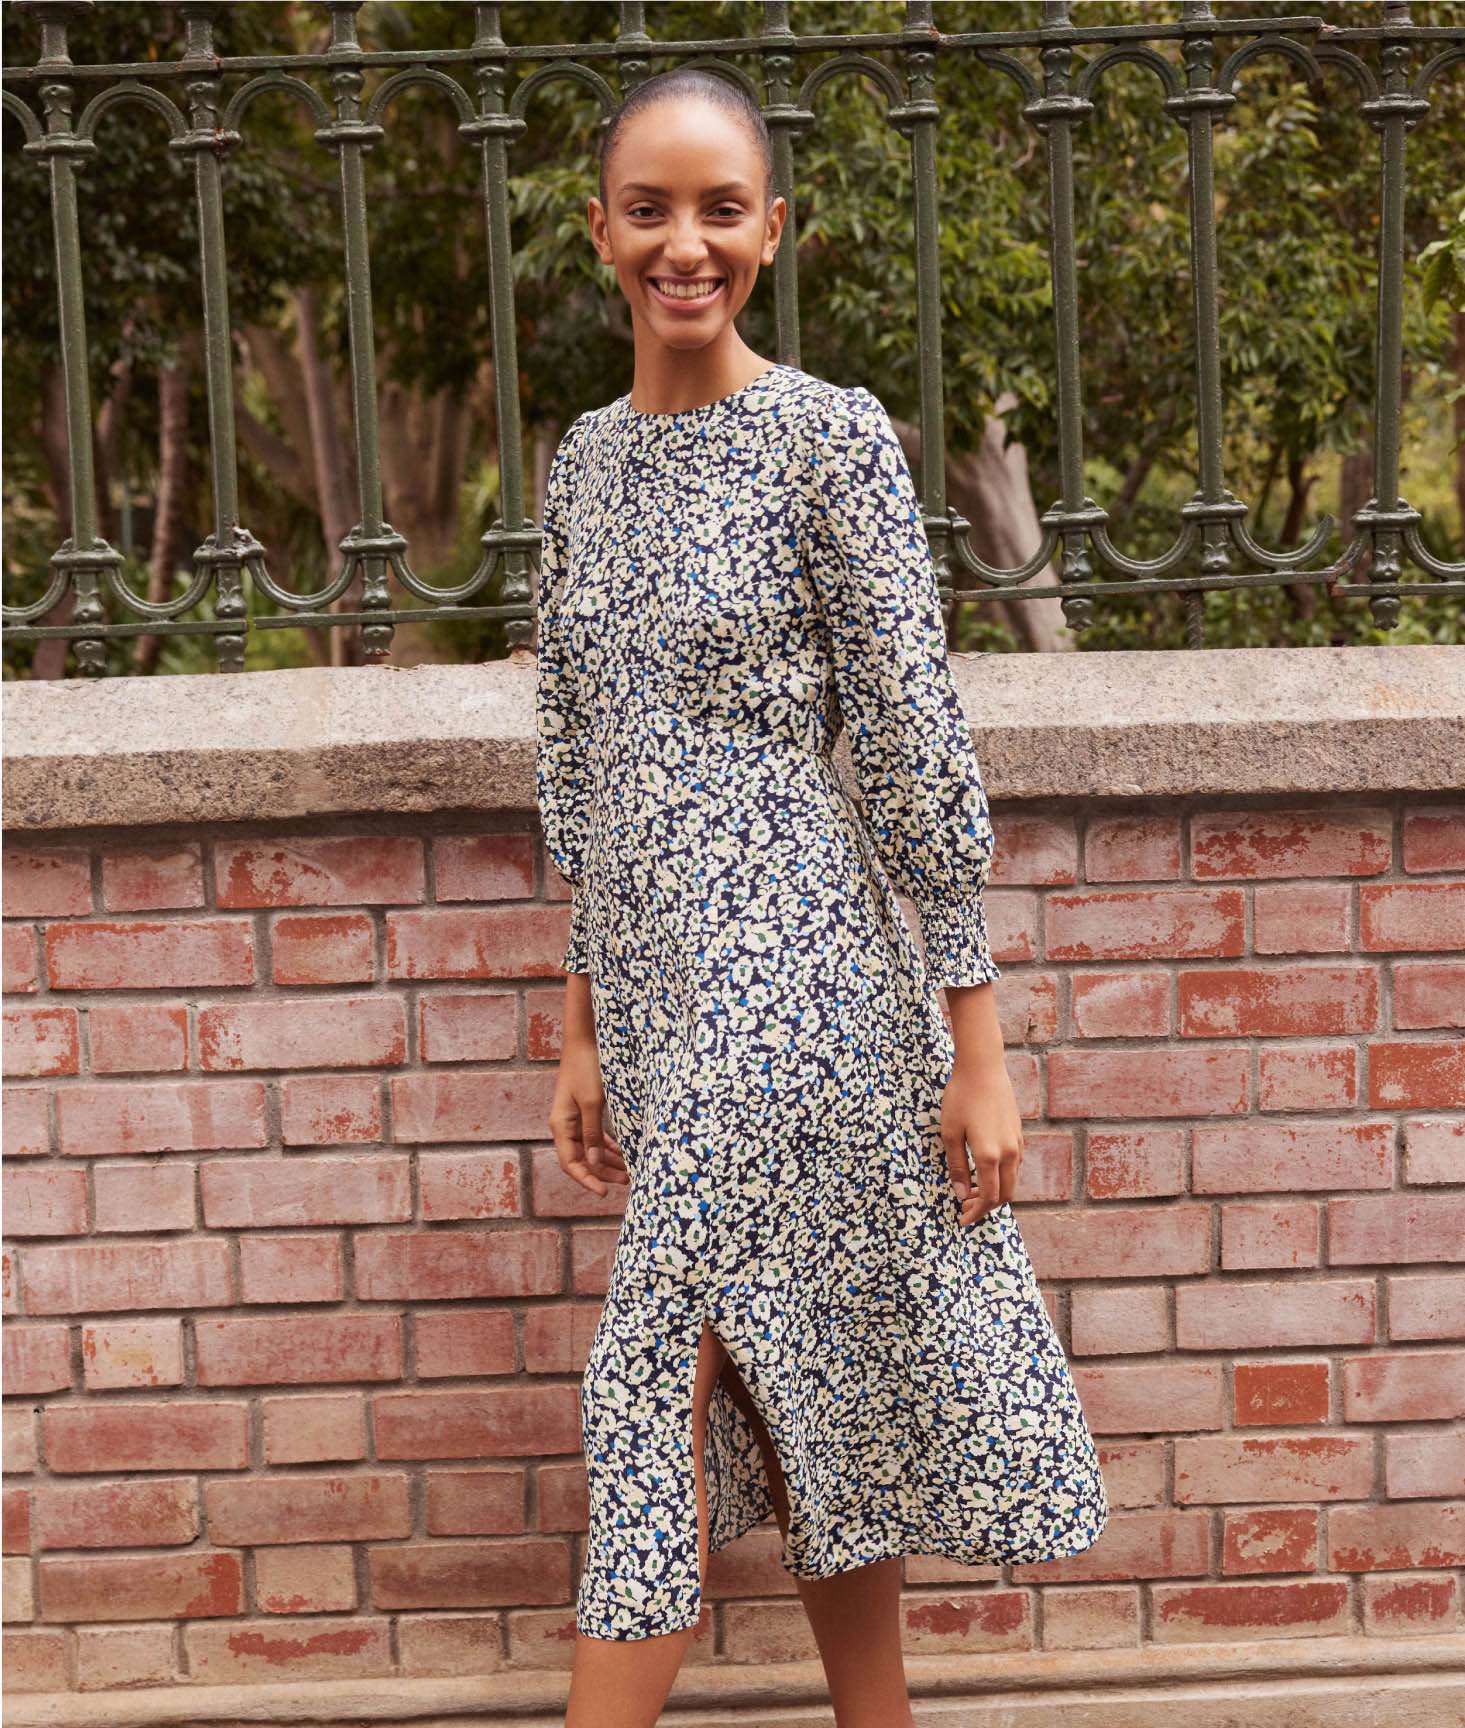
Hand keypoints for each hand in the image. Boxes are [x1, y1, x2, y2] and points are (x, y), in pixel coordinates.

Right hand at [550, 1036, 628, 1197]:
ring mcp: (575, 1118)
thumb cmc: (587, 1067)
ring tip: (629, 1171)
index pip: (571, 1163)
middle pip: (581, 1159)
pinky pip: (595, 1135)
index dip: (587, 1180)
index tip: (604, 1192)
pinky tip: (623, 1153)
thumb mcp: (592, 1102)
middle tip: (627, 1181)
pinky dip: (609, 1146)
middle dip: (603, 1172)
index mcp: (561, 1125)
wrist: (585, 1039)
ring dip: (608, 1160)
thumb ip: (592, 1133)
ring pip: (590, 1148)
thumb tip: (593, 1162)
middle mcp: (565, 1125)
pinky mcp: (585, 1109)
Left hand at [941, 1057, 1022, 1225]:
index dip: (976, 1213)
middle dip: (986, 1206)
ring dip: (995, 1191)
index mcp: (990, 1155)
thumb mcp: (950, 1133)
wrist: (983, 1067)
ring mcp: (1017, 1142)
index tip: (962, 1219)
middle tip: (965, 1205)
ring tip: (972, 1187)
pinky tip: (984, 1168)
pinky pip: (1014, 1164)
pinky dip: (1002, 1175)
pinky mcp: (1019, 1133)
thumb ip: (957, 1167)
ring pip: (1012, 1180)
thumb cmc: (961, 1097)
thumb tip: (961, 1195)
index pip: (989, 1198)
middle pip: (1006, 1195)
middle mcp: (1009, 1152)